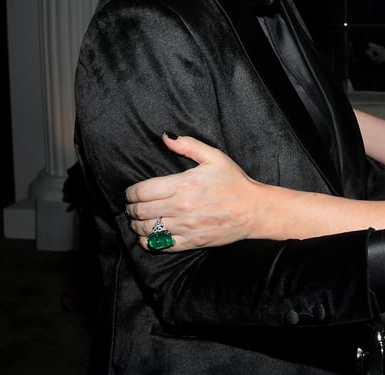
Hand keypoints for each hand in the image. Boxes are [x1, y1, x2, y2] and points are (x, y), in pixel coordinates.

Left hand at [124, 134, 259, 251]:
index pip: (143, 191)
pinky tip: (148, 235)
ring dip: (136, 225)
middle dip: (131, 208)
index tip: (130, 193)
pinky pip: (160, 245)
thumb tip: (166, 137)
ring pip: (147, 229)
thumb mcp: (214, 157)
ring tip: (137, 220)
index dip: (130, 193)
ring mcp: (185, 227)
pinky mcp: (191, 242)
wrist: (254, 210)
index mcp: (184, 184)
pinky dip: (148, 241)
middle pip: (141, 211)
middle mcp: (181, 207)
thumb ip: (188, 145)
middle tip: (131, 206)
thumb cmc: (234, 182)